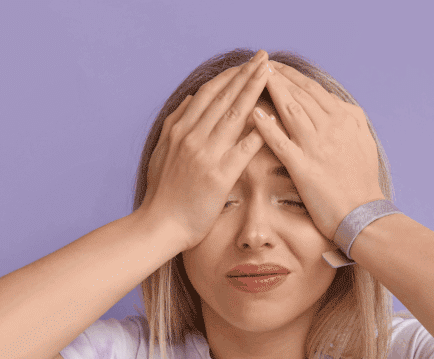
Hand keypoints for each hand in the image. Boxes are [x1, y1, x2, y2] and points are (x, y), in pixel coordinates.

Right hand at [139, 50, 271, 250]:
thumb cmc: (162, 194)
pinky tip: (273, 117)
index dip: (230, 76)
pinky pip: (243, 149)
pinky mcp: (218, 176)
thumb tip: (192, 98)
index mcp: (180, 130)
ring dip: (254, 91)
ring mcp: (205, 155)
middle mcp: (192, 137)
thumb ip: (175, 123)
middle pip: (224, 98)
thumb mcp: (161, 151)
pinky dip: (258, 132)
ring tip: (270, 75)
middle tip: (264, 57)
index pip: (209, 94)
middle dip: (246, 74)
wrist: (160, 226)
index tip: (247, 63)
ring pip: (234, 115)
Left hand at [252, 61, 383, 239]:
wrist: (363, 215)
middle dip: (276, 77)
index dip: (292, 75)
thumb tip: (336, 103)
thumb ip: (350, 118)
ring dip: (270, 91)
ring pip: (290, 111)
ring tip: (252, 78)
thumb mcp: (364, 141)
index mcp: (343, 119)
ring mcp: (316, 147)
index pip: (313, 89)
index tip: (275, 66)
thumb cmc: (363, 180)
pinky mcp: (304, 168)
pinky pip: (281, 142)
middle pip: (298, 94)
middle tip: (256, 64)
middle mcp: (330, 128)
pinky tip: (254, 114)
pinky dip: (267, 126)